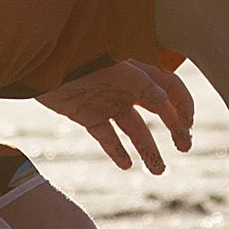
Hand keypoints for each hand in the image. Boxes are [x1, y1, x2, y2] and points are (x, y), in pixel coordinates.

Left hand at [37, 58, 194, 174]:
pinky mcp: (88, 116)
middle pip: (157, 110)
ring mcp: (107, 103)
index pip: (168, 87)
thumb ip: (138, 81)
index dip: (182, 103)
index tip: (189, 124)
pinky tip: (126, 165)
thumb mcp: (112, 68)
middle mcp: (125, 89)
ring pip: (134, 129)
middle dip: (174, 128)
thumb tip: (164, 98)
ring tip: (159, 170)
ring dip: (148, 149)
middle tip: (185, 146)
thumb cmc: (77, 58)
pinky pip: (107, 136)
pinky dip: (116, 151)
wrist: (39, 64)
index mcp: (135, 72)